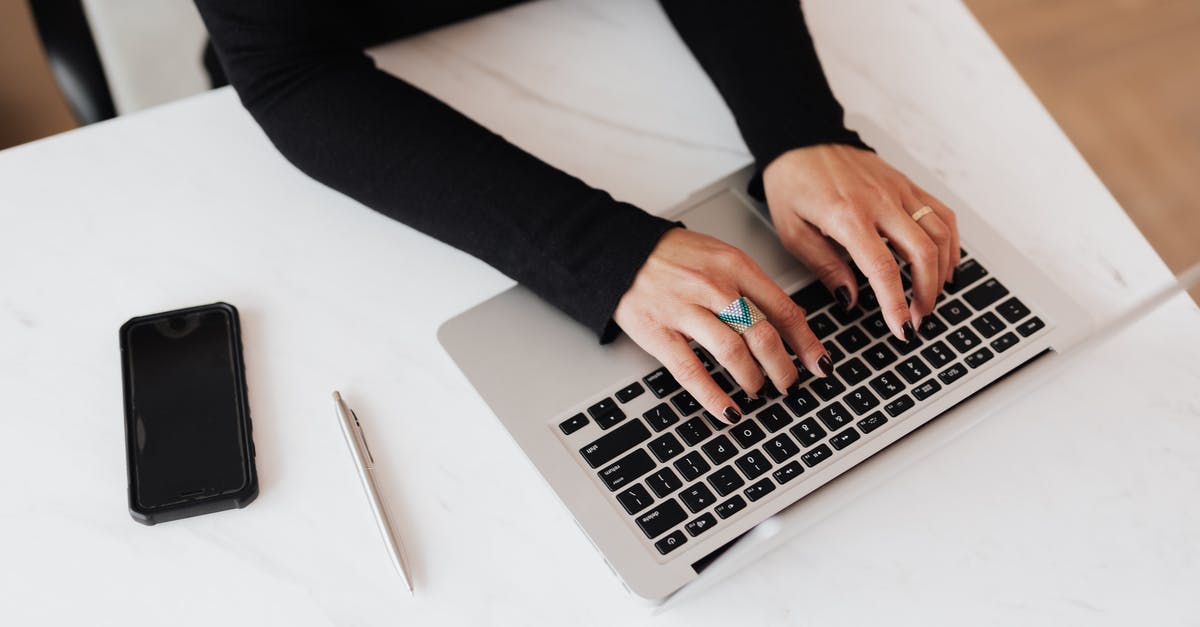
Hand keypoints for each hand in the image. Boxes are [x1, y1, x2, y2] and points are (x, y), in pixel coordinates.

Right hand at [613, 228, 828, 424]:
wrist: (619, 251)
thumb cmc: (673, 256)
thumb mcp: (721, 257)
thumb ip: (752, 286)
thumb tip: (789, 319)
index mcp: (735, 266)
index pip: (783, 309)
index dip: (806, 342)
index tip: (818, 362)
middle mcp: (714, 287)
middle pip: (763, 335)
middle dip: (783, 367)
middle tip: (789, 383)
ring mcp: (685, 311)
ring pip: (733, 354)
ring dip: (753, 380)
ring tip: (758, 390)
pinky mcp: (659, 333)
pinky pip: (692, 371)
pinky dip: (714, 396)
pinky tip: (728, 410)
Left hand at [763, 144, 959, 339]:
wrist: (801, 139)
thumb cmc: (792, 183)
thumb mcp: (793, 232)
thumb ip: (825, 266)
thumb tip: (851, 298)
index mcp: (848, 216)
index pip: (883, 268)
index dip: (897, 304)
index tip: (903, 328)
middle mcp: (880, 201)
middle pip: (922, 253)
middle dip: (926, 293)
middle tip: (917, 319)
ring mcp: (898, 190)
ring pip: (939, 234)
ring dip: (941, 271)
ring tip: (930, 297)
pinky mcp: (906, 183)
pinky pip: (941, 213)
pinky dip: (950, 242)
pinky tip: (945, 263)